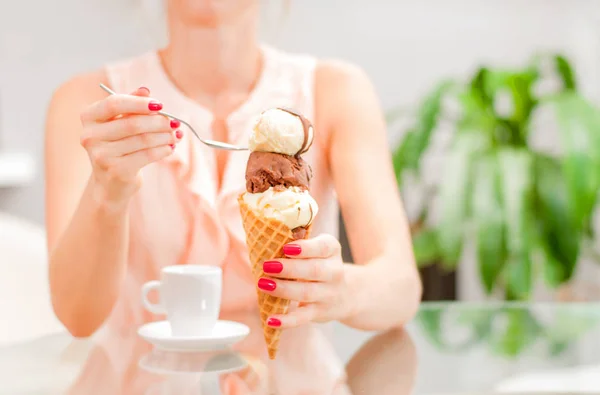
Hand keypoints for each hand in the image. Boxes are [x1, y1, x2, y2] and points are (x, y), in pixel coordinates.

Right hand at [79, 86, 183, 206]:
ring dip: (165, 136)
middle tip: (175, 123)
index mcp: (89, 118)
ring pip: (143, 140)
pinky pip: (147, 155)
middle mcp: (90, 136)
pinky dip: (163, 150)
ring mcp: (102, 155)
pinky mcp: (116, 170)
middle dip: (159, 122)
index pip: (114, 103)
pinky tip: (170, 147)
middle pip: (132, 123)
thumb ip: (131, 105)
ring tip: (176, 135)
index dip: (139, 102)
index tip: (160, 105)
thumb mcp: (120, 123)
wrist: (111, 184)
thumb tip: (146, 90)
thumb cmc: (118, 147)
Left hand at [256, 234, 353, 328]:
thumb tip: (269, 234)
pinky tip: (272, 320)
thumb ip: (299, 243)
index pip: (323, 247)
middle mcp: (334, 272)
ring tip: (263, 284)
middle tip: (267, 266)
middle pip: (313, 270)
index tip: (286, 247)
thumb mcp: (318, 250)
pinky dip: (287, 321)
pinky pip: (303, 318)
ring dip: (283, 289)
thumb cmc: (321, 265)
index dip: (305, 248)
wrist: (347, 295)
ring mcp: (328, 294)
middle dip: (289, 269)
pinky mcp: (320, 313)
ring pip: (306, 293)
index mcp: (332, 250)